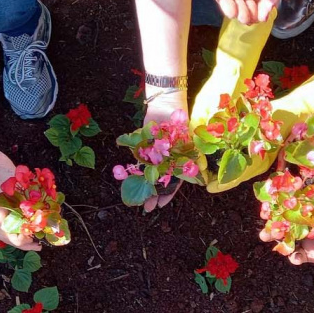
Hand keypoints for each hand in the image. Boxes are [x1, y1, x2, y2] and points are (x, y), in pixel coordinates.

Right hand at [0, 149, 40, 250]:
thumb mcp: (15, 183)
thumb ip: (25, 200)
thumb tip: (40, 213)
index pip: (9, 236)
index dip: (24, 243)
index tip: (38, 243)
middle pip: (6, 235)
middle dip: (22, 241)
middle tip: (37, 242)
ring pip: (4, 228)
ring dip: (18, 232)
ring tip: (32, 232)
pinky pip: (3, 218)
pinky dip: (14, 222)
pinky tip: (24, 218)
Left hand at [142, 90, 187, 211]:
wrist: (167, 104)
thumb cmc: (179, 121)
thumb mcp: (182, 141)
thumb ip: (179, 158)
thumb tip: (178, 174)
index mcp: (180, 161)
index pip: (174, 182)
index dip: (167, 194)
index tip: (160, 205)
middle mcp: (168, 160)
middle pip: (161, 182)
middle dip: (154, 194)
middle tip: (146, 208)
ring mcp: (156, 155)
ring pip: (150, 176)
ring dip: (145, 187)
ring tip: (138, 200)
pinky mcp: (145, 149)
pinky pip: (141, 163)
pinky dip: (136, 172)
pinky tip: (131, 182)